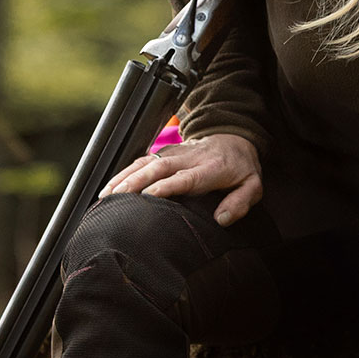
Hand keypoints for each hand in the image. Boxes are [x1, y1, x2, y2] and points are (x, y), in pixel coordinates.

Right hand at [99, 132, 262, 226]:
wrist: (235, 138)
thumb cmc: (242, 168)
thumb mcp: (252, 186)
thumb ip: (240, 203)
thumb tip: (221, 219)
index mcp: (212, 167)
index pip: (186, 176)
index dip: (166, 185)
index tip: (148, 196)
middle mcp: (190, 157)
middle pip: (159, 167)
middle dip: (135, 181)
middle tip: (116, 198)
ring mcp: (175, 152)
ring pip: (146, 162)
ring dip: (125, 177)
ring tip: (106, 195)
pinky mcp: (165, 152)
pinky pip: (141, 161)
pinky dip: (124, 172)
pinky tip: (110, 187)